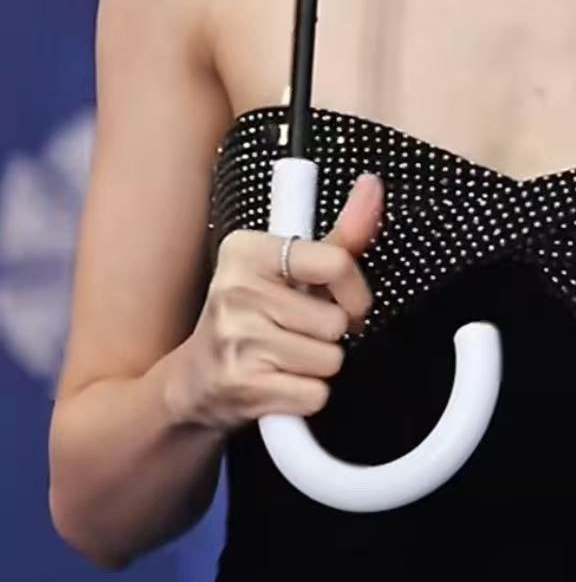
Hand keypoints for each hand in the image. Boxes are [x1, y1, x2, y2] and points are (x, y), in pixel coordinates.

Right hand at [168, 174, 384, 431]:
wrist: (196, 380)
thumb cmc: (253, 315)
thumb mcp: (288, 270)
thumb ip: (340, 235)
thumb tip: (374, 185)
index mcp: (247, 250)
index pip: (336, 262)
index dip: (356, 291)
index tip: (348, 302)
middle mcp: (236, 290)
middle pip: (336, 321)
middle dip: (330, 334)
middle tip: (301, 332)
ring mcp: (237, 340)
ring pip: (330, 359)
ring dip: (319, 365)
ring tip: (287, 357)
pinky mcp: (242, 387)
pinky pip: (315, 395)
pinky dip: (307, 395)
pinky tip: (280, 382)